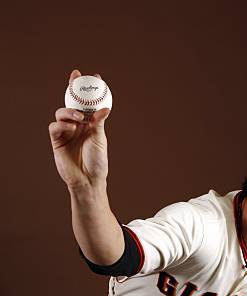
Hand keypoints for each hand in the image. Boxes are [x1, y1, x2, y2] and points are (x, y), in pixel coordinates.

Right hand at [48, 69, 110, 189]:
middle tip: (76, 77)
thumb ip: (98, 122)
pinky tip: (71, 128)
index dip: (89, 90)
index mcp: (89, 123)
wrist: (88, 180)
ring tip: (79, 117)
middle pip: (72, 102)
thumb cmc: (97, 161)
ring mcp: (66, 132)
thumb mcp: (100, 139)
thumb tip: (104, 107)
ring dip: (69, 111)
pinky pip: (55, 126)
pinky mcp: (57, 140)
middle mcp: (77, 125)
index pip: (87, 103)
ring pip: (61, 112)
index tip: (95, 76)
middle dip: (73, 88)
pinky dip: (62, 124)